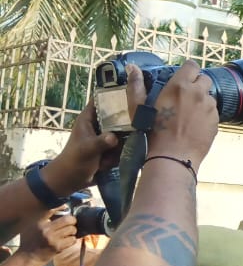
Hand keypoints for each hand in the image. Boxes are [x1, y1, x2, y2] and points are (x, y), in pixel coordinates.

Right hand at [18, 211, 77, 262]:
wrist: (28, 257)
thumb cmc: (30, 240)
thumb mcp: (32, 225)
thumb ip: (44, 216)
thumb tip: (62, 207)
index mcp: (38, 222)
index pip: (53, 209)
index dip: (63, 207)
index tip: (66, 208)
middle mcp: (45, 229)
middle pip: (68, 219)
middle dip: (72, 221)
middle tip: (71, 223)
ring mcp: (52, 238)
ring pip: (72, 229)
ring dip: (72, 231)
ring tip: (68, 233)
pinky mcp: (57, 247)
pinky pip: (72, 240)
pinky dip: (71, 240)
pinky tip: (66, 241)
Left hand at [43, 65, 146, 192]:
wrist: (70, 181)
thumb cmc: (73, 161)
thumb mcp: (86, 150)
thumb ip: (100, 143)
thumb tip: (115, 138)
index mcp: (90, 118)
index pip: (101, 98)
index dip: (114, 90)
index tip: (132, 84)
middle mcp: (101, 124)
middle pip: (118, 112)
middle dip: (130, 112)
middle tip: (148, 108)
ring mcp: (108, 136)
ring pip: (125, 128)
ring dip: (132, 131)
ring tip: (147, 127)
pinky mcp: (114, 147)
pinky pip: (126, 142)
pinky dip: (131, 145)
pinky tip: (143, 142)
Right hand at [146, 61, 218, 168]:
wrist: (172, 158)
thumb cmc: (152, 133)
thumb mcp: (138, 108)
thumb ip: (136, 86)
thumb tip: (133, 68)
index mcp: (180, 86)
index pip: (192, 66)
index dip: (187, 70)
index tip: (182, 77)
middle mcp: (198, 93)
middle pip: (204, 79)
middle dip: (196, 84)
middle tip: (185, 95)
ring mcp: (209, 108)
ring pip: (209, 96)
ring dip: (201, 100)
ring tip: (188, 113)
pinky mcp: (216, 121)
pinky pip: (213, 112)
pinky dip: (206, 114)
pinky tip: (194, 124)